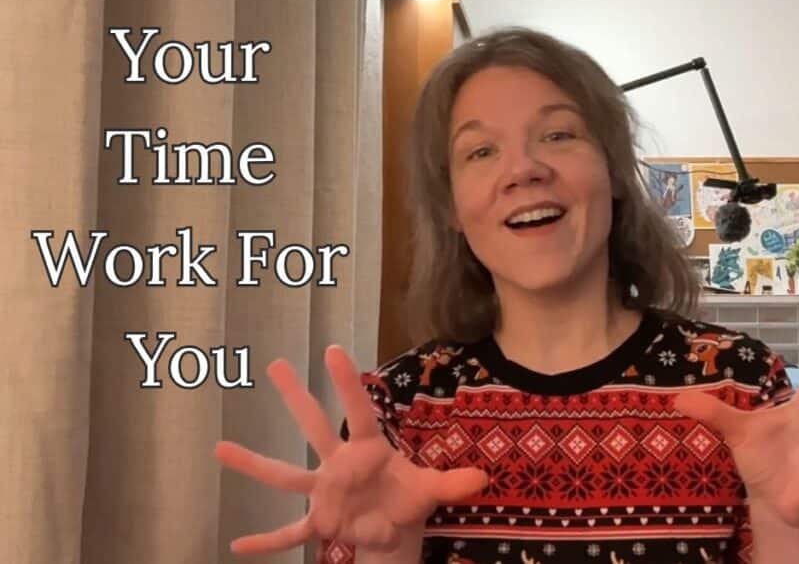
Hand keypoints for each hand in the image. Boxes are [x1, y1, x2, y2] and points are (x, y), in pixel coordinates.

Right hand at [215, 346, 488, 554]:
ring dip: (253, 463)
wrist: (393, 531)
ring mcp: (323, 491)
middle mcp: (339, 463)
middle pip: (314, 426)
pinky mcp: (318, 521)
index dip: (348, 383)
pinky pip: (289, 532)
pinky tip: (237, 544)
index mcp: (368, 448)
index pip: (359, 411)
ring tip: (220, 447)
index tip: (333, 349)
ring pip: (285, 474)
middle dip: (297, 397)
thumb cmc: (407, 499)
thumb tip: (482, 479)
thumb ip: (452, 484)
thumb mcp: (431, 491)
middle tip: (275, 364)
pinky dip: (266, 541)